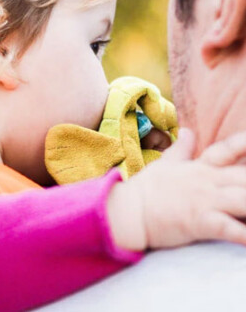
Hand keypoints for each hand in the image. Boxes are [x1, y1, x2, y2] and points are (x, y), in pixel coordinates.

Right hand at [107, 129, 245, 250]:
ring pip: (244, 199)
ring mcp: (205, 200)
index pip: (230, 149)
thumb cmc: (149, 188)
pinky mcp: (200, 221)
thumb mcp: (166, 163)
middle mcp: (208, 180)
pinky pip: (230, 228)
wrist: (131, 210)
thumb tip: (187, 130)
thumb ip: (181, 147)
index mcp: (201, 166)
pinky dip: (244, 235)